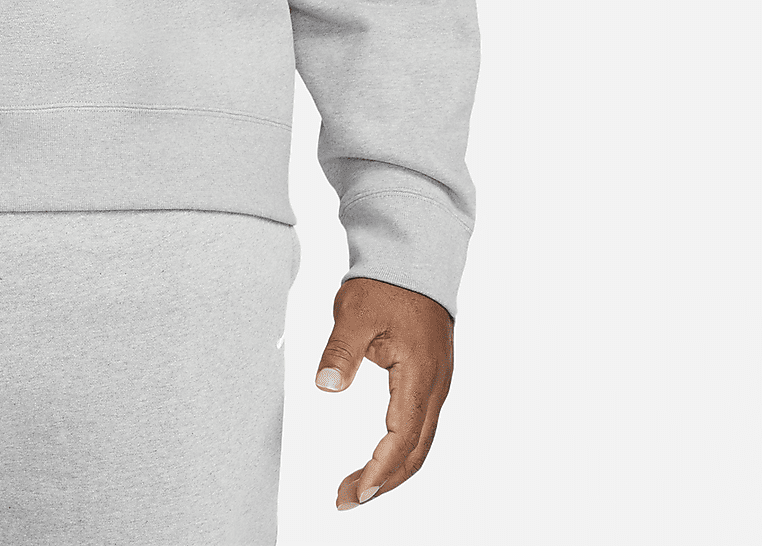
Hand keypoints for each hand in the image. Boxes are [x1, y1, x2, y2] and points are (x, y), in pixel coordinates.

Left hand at [313, 276, 452, 511]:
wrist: (413, 261)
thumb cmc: (384, 285)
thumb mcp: (354, 312)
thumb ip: (340, 350)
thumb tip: (325, 386)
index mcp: (418, 375)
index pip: (402, 437)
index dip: (379, 470)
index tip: (355, 492)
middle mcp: (434, 388)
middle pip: (415, 451)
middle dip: (383, 482)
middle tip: (345, 500)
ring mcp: (436, 386)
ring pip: (420, 443)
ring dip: (392, 471)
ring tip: (356, 488)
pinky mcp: (430, 381)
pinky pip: (420, 427)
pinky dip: (400, 451)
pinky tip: (379, 459)